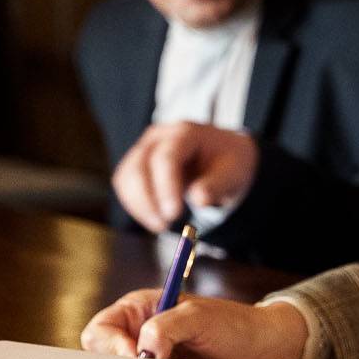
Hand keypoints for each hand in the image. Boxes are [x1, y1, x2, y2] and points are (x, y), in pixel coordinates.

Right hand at [79, 288, 306, 358]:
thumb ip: (166, 327)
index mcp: (141, 309)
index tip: (134, 358)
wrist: (267, 351)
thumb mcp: (200, 318)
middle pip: (103, 357)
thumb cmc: (236, 326)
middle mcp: (140, 334)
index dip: (111, 346)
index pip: (102, 329)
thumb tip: (143, 350)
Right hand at [112, 122, 258, 232]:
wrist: (223, 155)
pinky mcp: (137, 163)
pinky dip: (135, 205)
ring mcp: (144, 148)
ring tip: (161, 225)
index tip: (173, 215)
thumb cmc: (228, 163)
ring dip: (138, 205)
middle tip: (164, 225)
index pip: (167, 157)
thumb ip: (217, 185)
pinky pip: (125, 185)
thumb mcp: (234, 173)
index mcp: (186, 133)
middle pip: (138, 166)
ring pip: (126, 177)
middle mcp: (160, 136)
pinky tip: (154, 217)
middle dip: (147, 200)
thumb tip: (199, 199)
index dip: (166, 187)